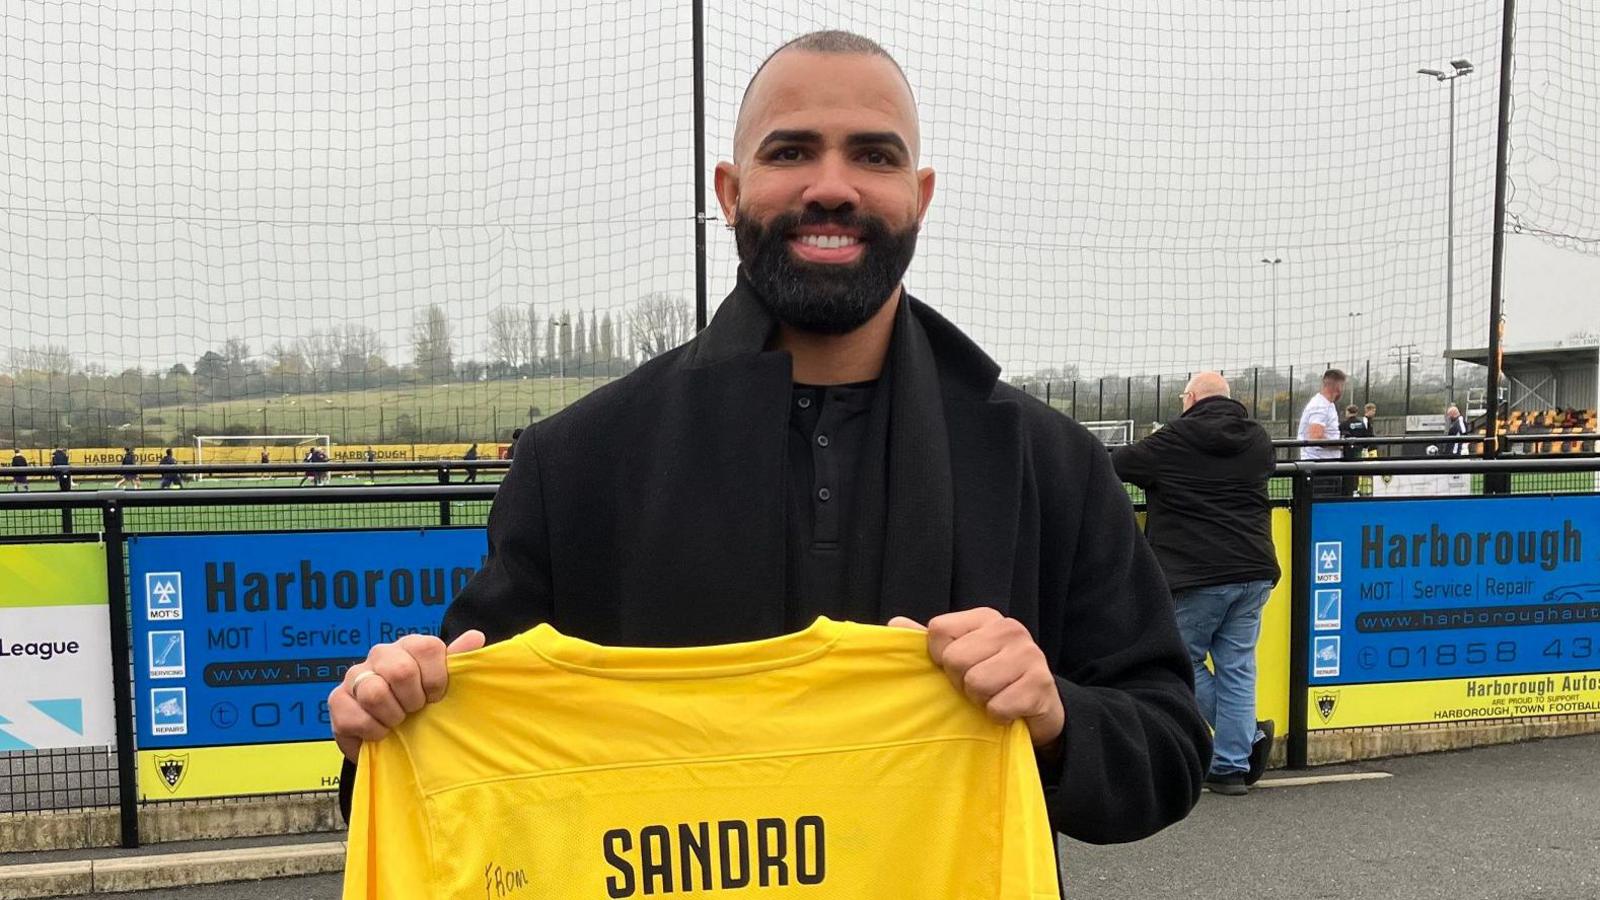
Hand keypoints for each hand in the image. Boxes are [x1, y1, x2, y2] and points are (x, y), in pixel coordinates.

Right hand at [329, 630, 484, 761]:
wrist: (394, 738)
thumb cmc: (422, 706)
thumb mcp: (445, 685)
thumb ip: (459, 661)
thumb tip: (476, 637)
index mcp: (410, 646)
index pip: (428, 648)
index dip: (436, 679)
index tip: (436, 696)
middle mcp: (381, 655)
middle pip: (400, 670)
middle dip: (413, 700)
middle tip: (415, 710)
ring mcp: (355, 676)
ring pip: (375, 693)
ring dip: (392, 717)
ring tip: (397, 721)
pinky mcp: (337, 700)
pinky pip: (354, 716)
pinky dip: (372, 731)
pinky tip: (379, 731)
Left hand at [889, 608, 1064, 747]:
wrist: (1037, 709)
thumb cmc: (990, 679)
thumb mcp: (959, 656)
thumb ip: (926, 641)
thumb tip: (894, 624)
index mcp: (985, 617)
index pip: (939, 630)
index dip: (939, 657)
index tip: (955, 668)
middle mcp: (1009, 628)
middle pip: (956, 659)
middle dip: (961, 682)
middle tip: (977, 687)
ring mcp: (1030, 654)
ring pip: (977, 683)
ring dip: (981, 700)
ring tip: (993, 697)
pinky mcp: (1041, 685)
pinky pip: (998, 707)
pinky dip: (999, 716)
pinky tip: (1009, 710)